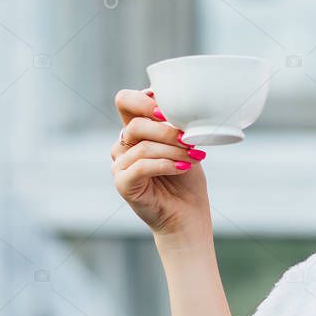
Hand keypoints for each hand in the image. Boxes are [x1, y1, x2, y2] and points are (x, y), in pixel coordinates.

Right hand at [111, 88, 209, 236]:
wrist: (187, 215)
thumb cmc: (187, 179)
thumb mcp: (185, 145)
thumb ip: (176, 125)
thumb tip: (181, 104)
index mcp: (135, 131)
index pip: (126, 101)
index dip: (144, 99)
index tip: (169, 110)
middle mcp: (123, 146)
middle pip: (136, 124)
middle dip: (167, 130)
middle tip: (190, 139)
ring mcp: (120, 165)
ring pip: (143, 146)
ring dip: (173, 150)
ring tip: (195, 156)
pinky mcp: (123, 183)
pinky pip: (141, 166)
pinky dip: (166, 164)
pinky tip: (183, 168)